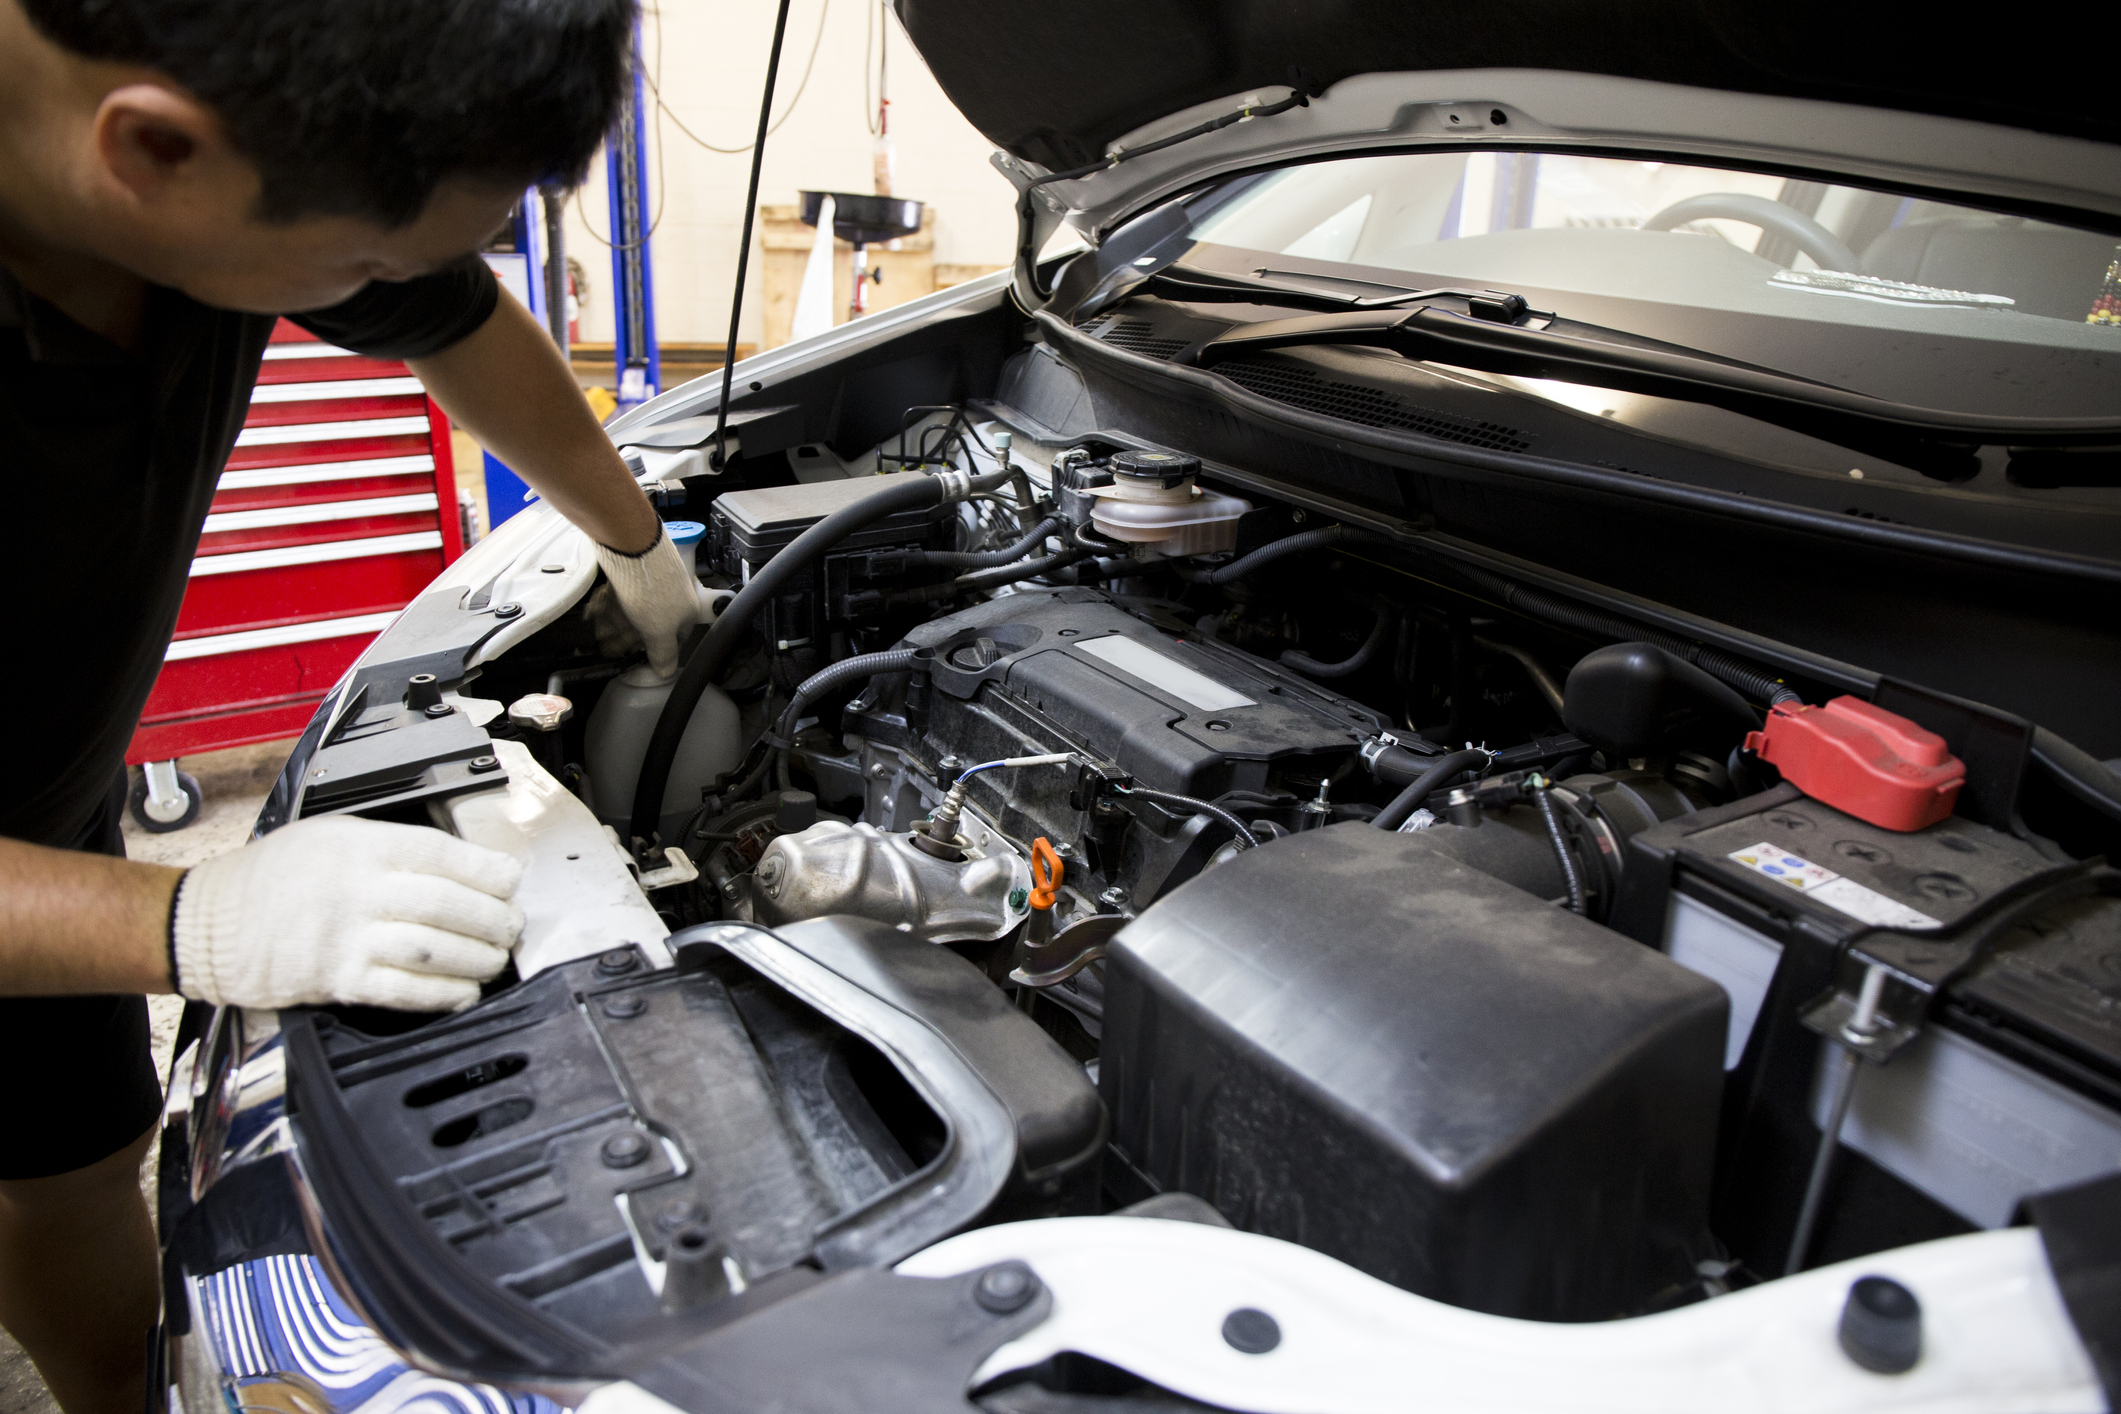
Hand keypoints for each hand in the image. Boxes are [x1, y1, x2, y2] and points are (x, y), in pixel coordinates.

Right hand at [170, 815, 523, 1011]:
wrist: (206, 924)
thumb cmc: (269, 878)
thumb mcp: (329, 835)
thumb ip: (390, 846)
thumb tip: (458, 862)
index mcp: (359, 847)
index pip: (441, 854)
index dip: (487, 870)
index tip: (511, 880)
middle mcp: (358, 891)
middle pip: (447, 904)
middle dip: (493, 918)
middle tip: (512, 924)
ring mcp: (348, 938)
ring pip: (434, 949)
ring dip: (478, 958)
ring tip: (495, 958)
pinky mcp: (338, 979)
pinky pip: (404, 990)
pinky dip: (444, 996)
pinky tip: (465, 993)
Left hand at [594, 527, 697, 677]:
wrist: (632, 544)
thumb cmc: (650, 589)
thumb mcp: (659, 633)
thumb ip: (663, 655)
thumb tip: (666, 673)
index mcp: (686, 613)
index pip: (675, 640)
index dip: (655, 650)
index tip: (636, 657)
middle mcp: (673, 597)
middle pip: (650, 624)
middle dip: (627, 637)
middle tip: (606, 645)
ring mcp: (654, 581)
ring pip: (634, 608)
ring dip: (614, 622)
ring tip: (597, 629)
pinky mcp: (636, 569)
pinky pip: (623, 592)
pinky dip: (610, 603)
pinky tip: (595, 609)